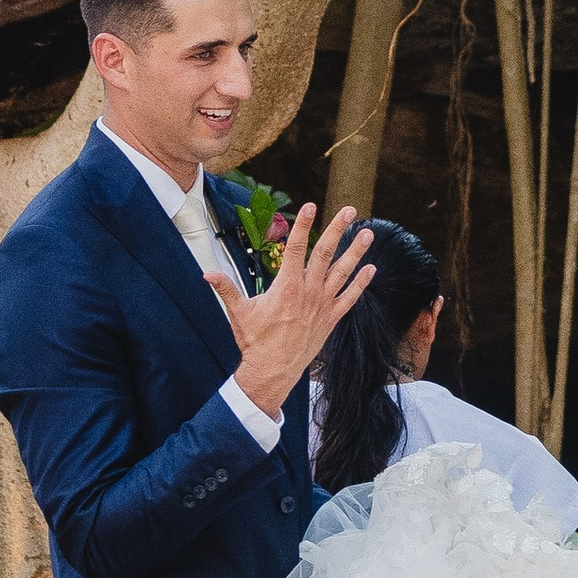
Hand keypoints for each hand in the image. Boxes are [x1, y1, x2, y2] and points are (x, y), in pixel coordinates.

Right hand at [219, 203, 374, 418]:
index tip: (310, 206)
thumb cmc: (255, 341)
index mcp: (287, 286)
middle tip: (349, 210)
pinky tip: (371, 269)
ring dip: (356, 252)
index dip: (304, 225)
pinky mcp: (331, 318)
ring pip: (343, 273)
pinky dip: (361, 283)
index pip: (297, 248)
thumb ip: (226, 288)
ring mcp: (322, 305)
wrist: (273, 371)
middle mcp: (308, 292)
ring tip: (368, 232)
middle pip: (325, 254)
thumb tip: (206, 273)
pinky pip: (350, 298)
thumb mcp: (238, 312)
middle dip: (338, 230)